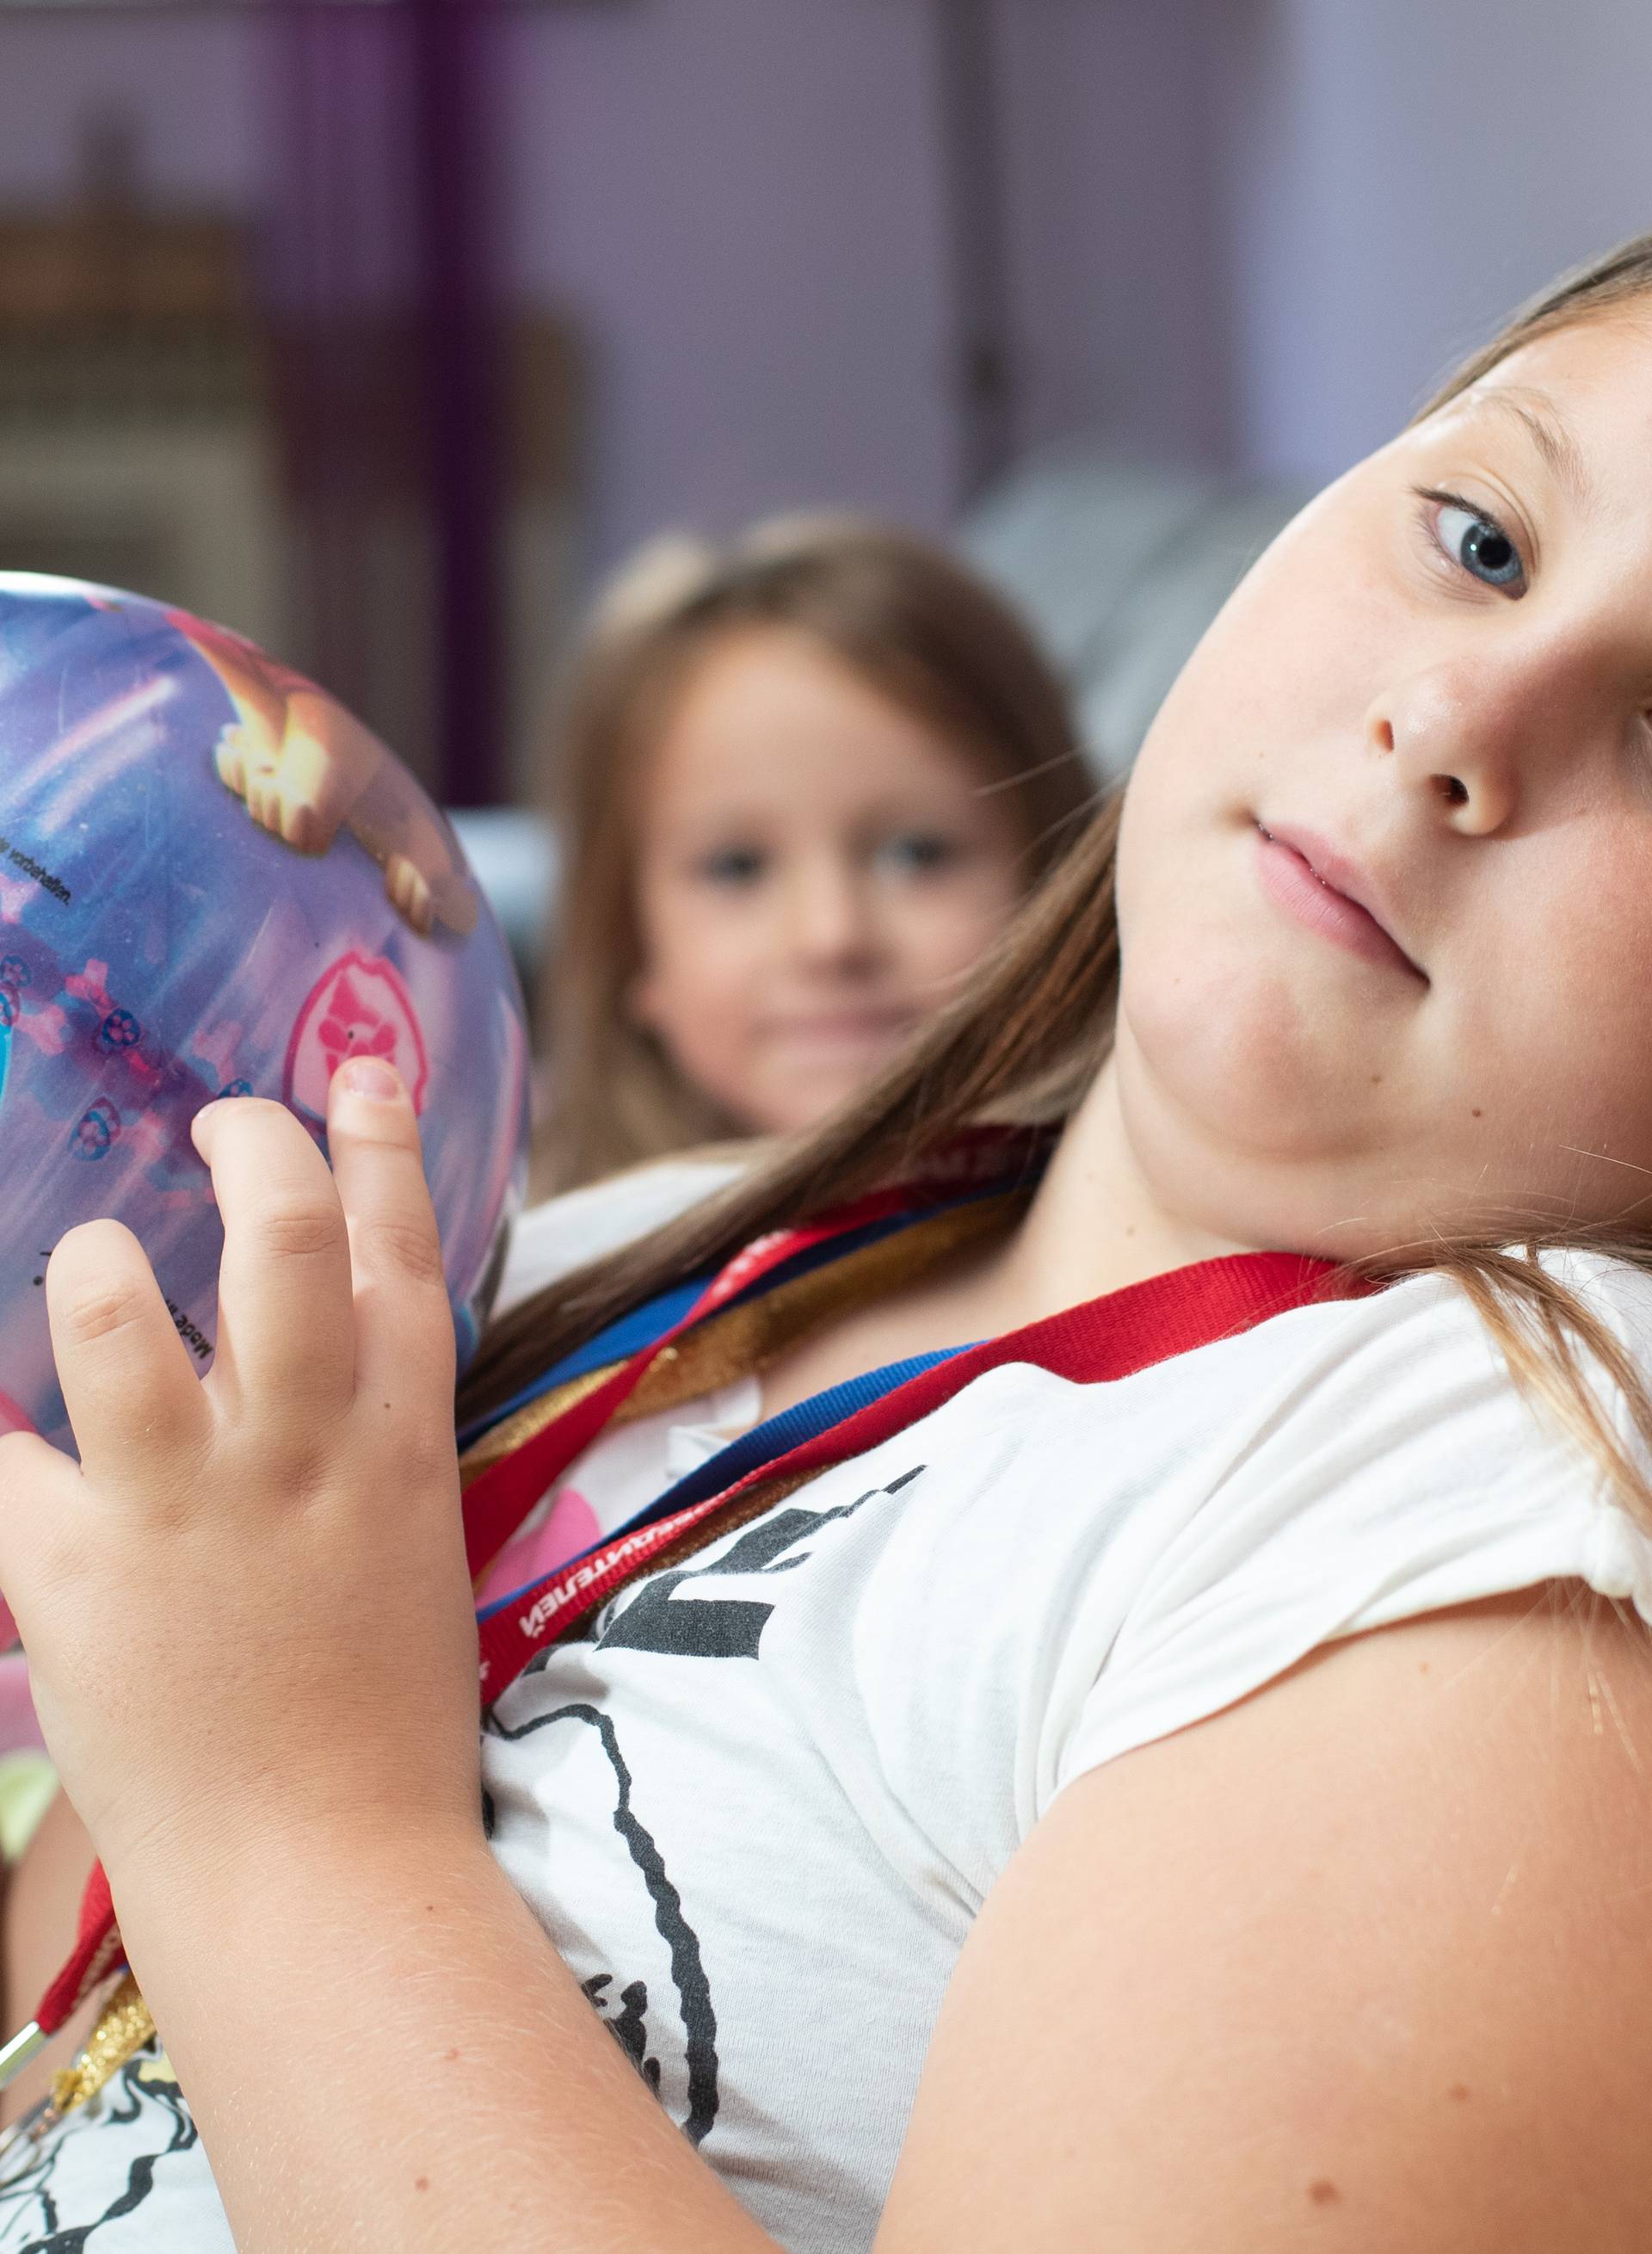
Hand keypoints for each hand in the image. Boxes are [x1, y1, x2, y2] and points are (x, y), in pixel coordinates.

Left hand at [0, 1062, 479, 1903]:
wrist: (328, 1868)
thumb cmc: (380, 1715)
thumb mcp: (410, 1542)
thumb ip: (366, 1437)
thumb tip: (313, 1352)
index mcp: (402, 1437)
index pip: (401, 1245)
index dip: (376, 1139)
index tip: (354, 1074)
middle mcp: (302, 1442)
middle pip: (282, 1228)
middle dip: (248, 1142)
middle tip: (216, 1123)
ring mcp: (187, 1499)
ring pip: (108, 1302)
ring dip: (88, 1261)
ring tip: (92, 1264)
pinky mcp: (74, 1568)